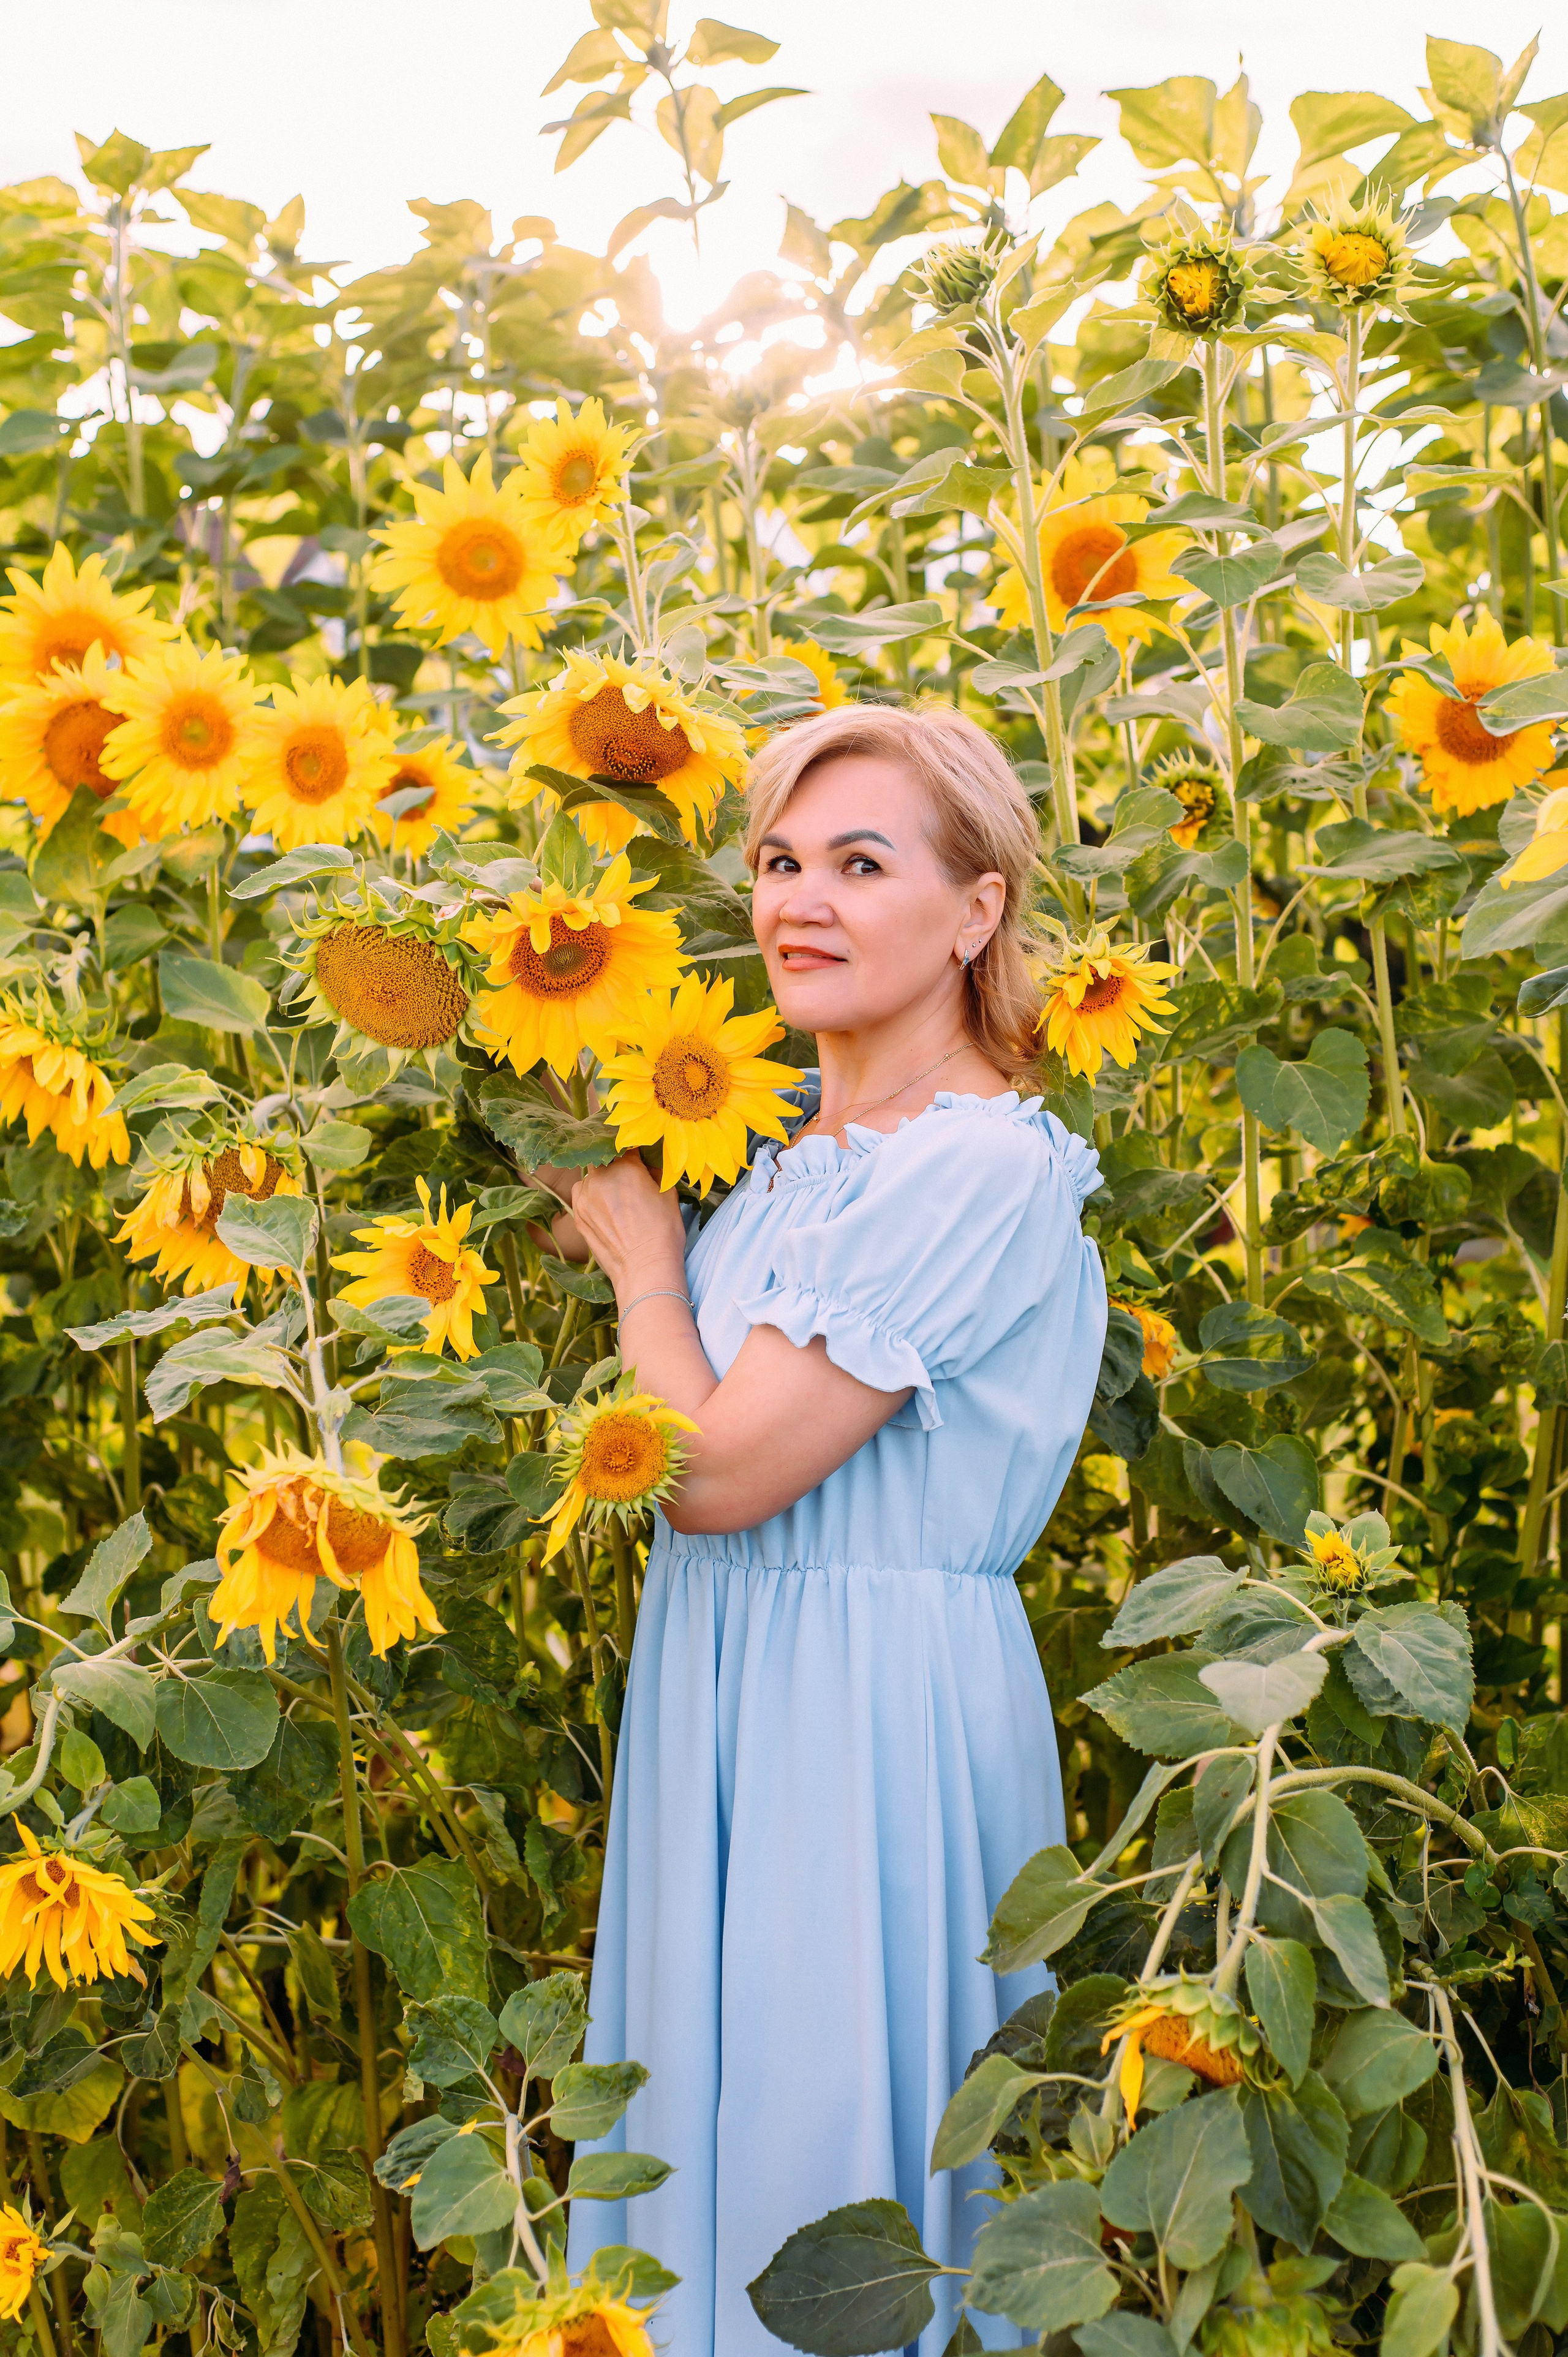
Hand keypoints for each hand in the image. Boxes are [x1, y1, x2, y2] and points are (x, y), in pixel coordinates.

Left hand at [570, 1155, 687, 1295]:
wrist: (644, 1268)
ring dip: (602, 1181)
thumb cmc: (662, 1232)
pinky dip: (592, 1197)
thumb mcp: (668, 1193)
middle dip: (617, 1165)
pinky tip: (607, 1210)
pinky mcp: (577, 1215)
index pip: (627, 1146)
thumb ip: (656, 1169)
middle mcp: (599, 1176)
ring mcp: (584, 1196)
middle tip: (631, 1180)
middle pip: (605, 1159)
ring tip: (618, 1198)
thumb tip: (650, 1159)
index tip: (642, 1159)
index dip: (636, 1152)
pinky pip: (582, 1196)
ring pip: (591, 1177)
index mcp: (624, 1165)